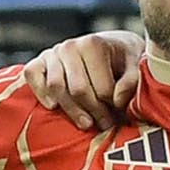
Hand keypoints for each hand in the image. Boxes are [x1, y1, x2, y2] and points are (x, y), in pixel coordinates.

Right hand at [24, 31, 144, 130]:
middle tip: (105, 125)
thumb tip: (116, 100)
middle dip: (94, 112)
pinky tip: (53, 106)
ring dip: (71, 110)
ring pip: (56, 87)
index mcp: (94, 44)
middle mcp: (71, 46)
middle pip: (78, 90)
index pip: (101, 87)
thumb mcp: (136, 66)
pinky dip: (40, 91)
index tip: (119, 115)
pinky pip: (32, 75)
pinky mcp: (39, 62)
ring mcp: (53, 53)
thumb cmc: (124, 59)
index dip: (112, 107)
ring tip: (86, 124)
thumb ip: (132, 81)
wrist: (111, 46)